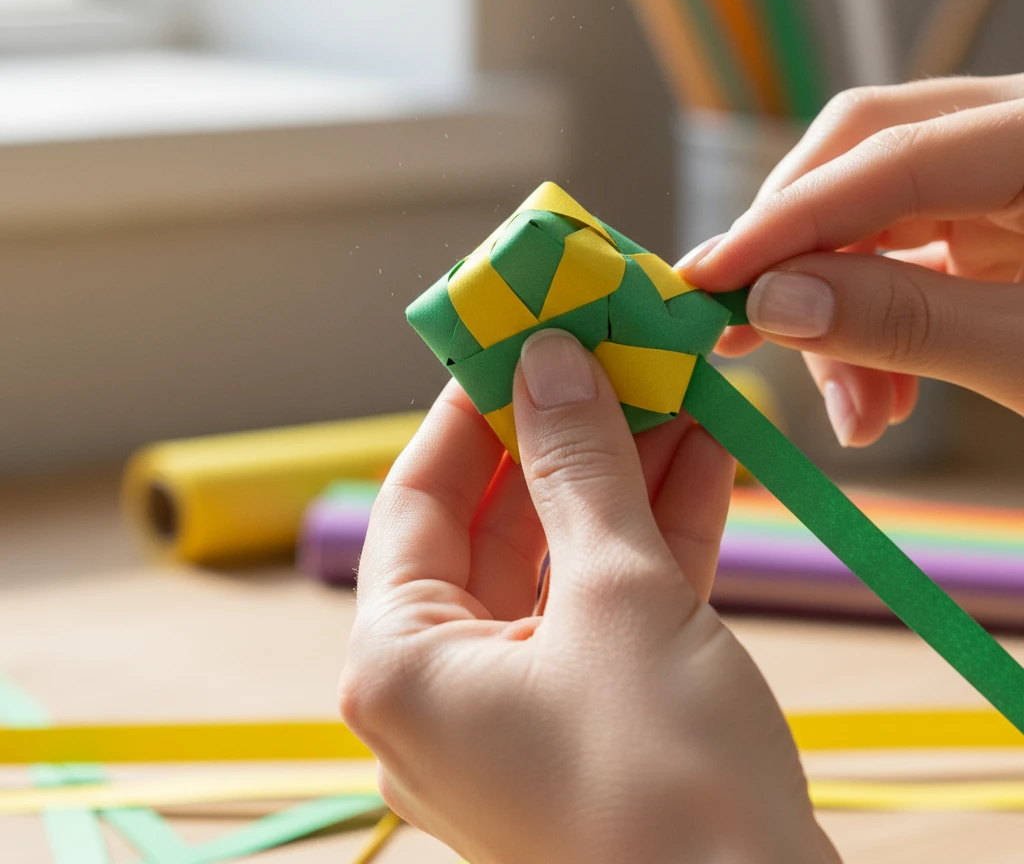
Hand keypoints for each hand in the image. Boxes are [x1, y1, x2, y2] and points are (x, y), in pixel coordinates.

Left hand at [340, 331, 838, 863]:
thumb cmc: (666, 785)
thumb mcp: (619, 595)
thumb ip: (579, 468)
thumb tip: (550, 363)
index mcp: (403, 665)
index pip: (418, 501)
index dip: (470, 411)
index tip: (512, 337)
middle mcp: (448, 688)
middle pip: (498, 525)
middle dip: (561, 435)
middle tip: (605, 352)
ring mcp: (524, 706)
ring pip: (564, 558)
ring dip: (619, 473)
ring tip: (666, 384)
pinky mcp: (598, 718)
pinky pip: (610, 603)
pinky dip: (653, 532)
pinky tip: (700, 454)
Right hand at [678, 75, 1023, 446]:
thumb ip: (903, 320)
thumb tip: (773, 302)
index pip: (886, 156)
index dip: (784, 222)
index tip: (706, 280)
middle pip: (865, 157)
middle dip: (798, 255)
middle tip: (744, 336)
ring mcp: (1012, 173)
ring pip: (876, 210)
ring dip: (838, 305)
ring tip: (853, 413)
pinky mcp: (1004, 218)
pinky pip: (908, 249)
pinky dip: (876, 317)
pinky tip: (879, 392)